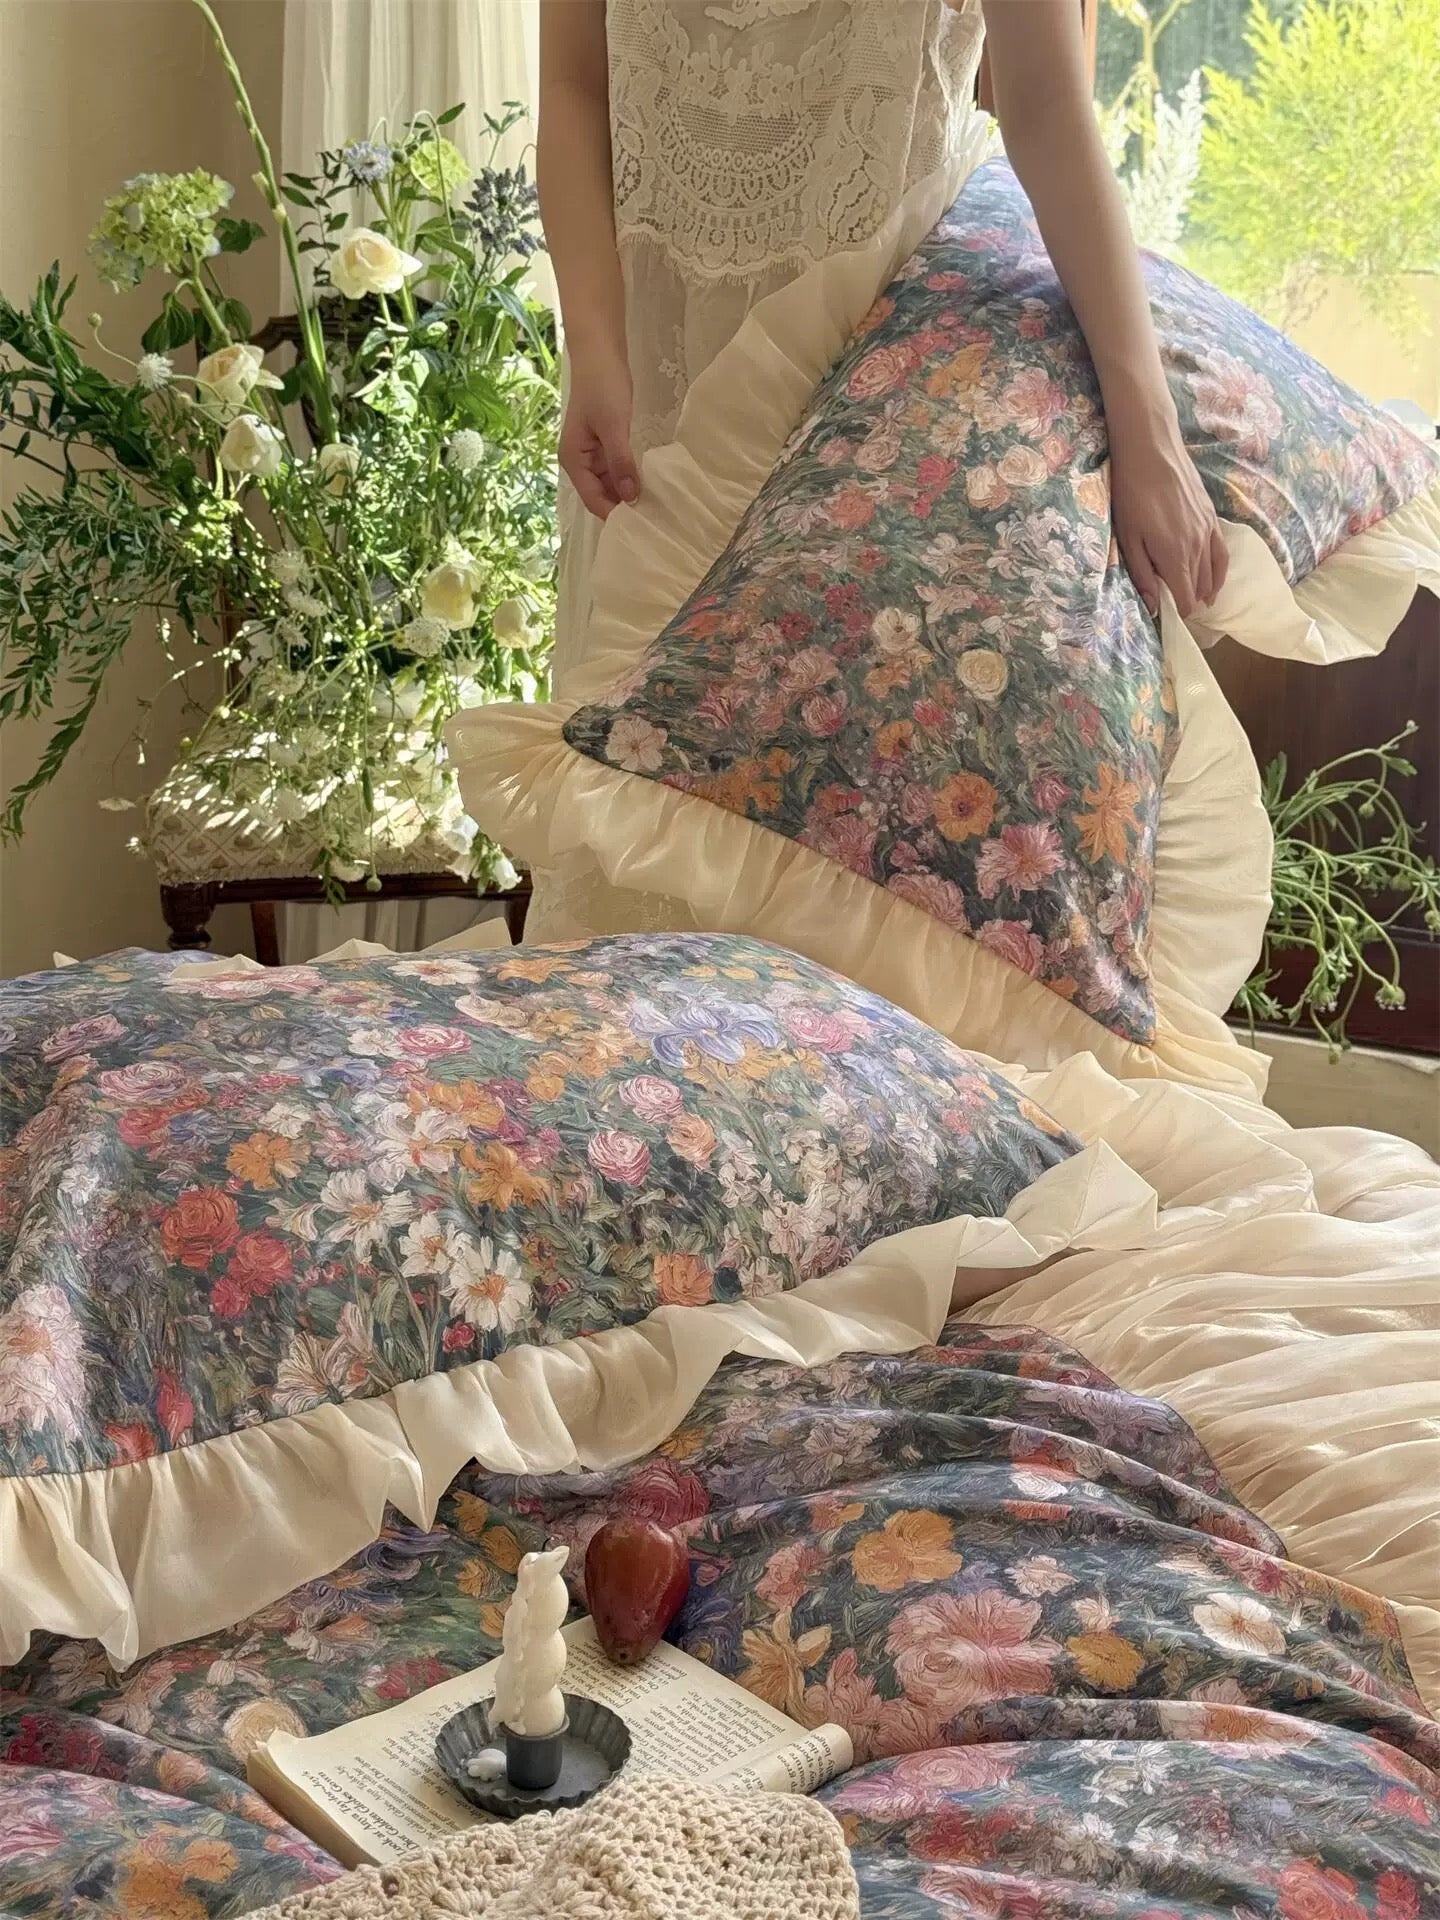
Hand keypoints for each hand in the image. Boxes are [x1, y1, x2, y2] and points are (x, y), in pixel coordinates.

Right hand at [560, 345, 638, 519]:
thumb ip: (621, 462)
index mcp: (574, 460)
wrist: (600, 351)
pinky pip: (618, 469)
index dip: (614, 514)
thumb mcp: (613, 426)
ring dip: (629, 492)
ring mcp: (594, 454)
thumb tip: (630, 497)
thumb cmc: (602, 386)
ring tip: (656, 504)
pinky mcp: (606, 444)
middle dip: (623, 506)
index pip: (593, 499)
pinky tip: (650, 482)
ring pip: (612, 483)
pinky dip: (631, 476)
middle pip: (602, 495)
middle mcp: (581, 462)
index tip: (640, 525)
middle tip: (654, 518)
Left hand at [1109, 408, 1228, 621]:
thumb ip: (1142, 574)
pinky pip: (1222, 552)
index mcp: (1174, 556)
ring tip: (1200, 603)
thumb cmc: (1132, 493)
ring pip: (1213, 572)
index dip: (1180, 612)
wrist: (1152, 449)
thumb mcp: (1128, 537)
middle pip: (1200, 587)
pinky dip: (1220, 570)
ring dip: (1207, 589)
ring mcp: (1208, 530)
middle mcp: (1197, 546)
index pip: (1185, 597)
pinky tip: (1215, 580)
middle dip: (1192, 602)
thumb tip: (1153, 606)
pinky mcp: (1211, 516)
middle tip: (1181, 610)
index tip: (1171, 618)